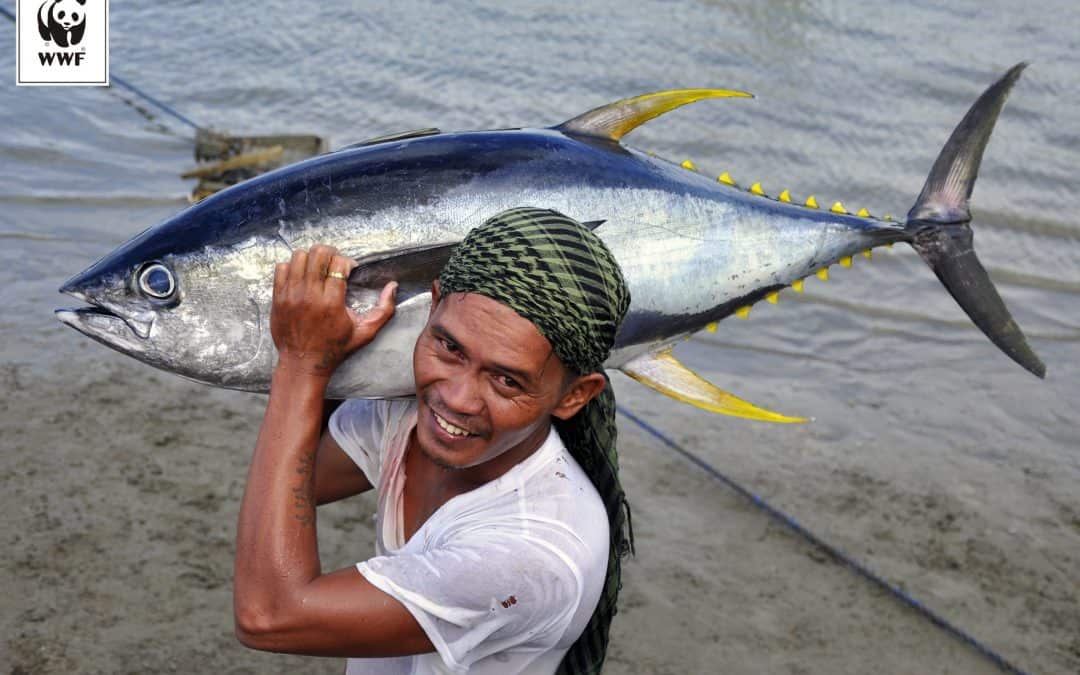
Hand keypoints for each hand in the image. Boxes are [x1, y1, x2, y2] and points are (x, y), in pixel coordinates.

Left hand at [270, 245, 396, 377]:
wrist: (303, 363)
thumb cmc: (335, 349)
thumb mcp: (365, 333)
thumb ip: (384, 310)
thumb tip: (393, 286)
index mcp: (332, 303)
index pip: (338, 264)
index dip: (347, 262)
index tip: (350, 269)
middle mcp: (310, 296)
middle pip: (317, 254)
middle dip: (329, 253)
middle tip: (333, 262)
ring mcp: (291, 295)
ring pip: (298, 257)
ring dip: (311, 258)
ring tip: (317, 268)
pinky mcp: (278, 298)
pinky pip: (281, 268)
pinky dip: (292, 266)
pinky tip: (301, 276)